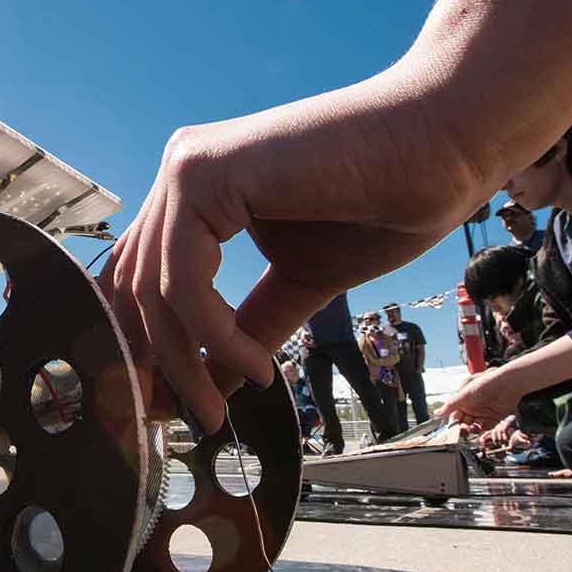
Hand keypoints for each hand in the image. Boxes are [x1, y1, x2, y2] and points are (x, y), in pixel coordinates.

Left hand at [98, 86, 484, 431]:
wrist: (439, 150)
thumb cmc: (383, 205)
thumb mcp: (301, 282)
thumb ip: (250, 325)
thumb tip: (211, 388)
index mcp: (200, 191)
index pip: (140, 275)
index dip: (143, 346)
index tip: (168, 407)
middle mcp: (183, 172)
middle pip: (132, 286)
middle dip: (149, 364)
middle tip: (186, 422)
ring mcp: (188, 167)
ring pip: (151, 289)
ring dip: (183, 364)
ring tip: (218, 411)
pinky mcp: (204, 173)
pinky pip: (181, 278)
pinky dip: (212, 334)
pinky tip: (254, 365)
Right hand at [442, 369, 530, 431]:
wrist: (507, 383)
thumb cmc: (485, 383)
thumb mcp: (464, 394)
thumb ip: (451, 405)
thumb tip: (437, 413)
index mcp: (463, 400)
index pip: (454, 415)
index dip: (453, 423)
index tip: (451, 431)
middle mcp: (472, 407)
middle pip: (464, 422)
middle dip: (462, 428)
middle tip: (462, 430)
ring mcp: (483, 412)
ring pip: (474, 426)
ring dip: (472, 429)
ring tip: (472, 428)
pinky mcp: (494, 417)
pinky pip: (486, 426)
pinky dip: (482, 428)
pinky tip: (480, 427)